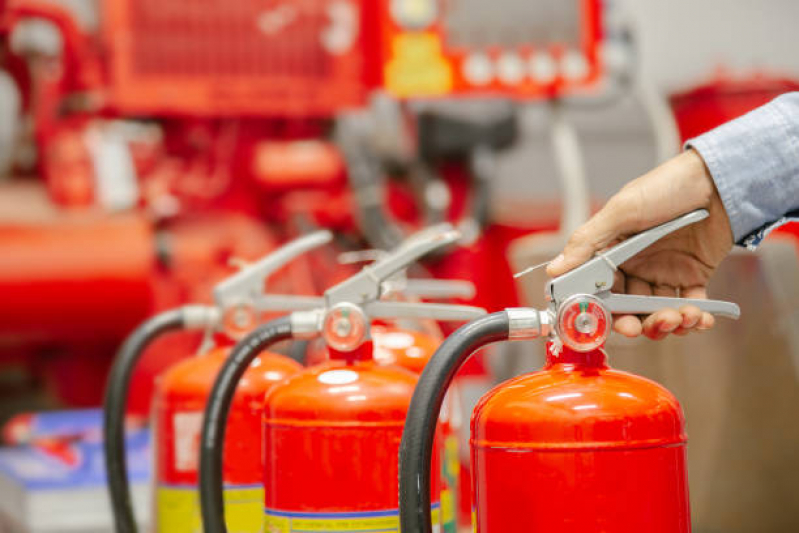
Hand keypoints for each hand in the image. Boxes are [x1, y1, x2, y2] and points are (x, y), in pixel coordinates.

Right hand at [546, 150, 733, 338]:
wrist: (719, 179)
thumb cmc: (667, 185)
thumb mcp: (622, 210)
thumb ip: (588, 241)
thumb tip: (554, 268)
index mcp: (612, 251)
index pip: (598, 290)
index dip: (599, 310)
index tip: (603, 323)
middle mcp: (635, 265)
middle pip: (627, 307)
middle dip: (634, 323)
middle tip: (639, 327)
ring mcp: (664, 272)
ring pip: (657, 311)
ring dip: (667, 322)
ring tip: (679, 316)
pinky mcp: (693, 275)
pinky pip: (690, 305)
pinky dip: (695, 317)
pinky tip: (700, 317)